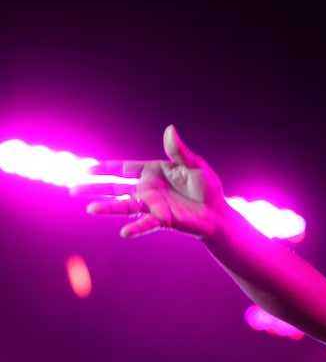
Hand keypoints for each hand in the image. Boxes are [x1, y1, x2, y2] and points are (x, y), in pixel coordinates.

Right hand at [80, 125, 225, 237]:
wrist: (217, 213)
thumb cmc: (207, 187)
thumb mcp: (195, 165)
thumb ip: (179, 151)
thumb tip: (169, 129)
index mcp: (153, 172)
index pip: (123, 168)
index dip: (104, 168)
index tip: (85, 169)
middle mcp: (148, 189)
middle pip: (115, 187)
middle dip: (94, 188)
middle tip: (71, 189)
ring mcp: (152, 205)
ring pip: (124, 206)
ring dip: (108, 208)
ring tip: (89, 209)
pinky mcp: (162, 220)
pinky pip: (146, 224)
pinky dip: (136, 228)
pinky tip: (125, 232)